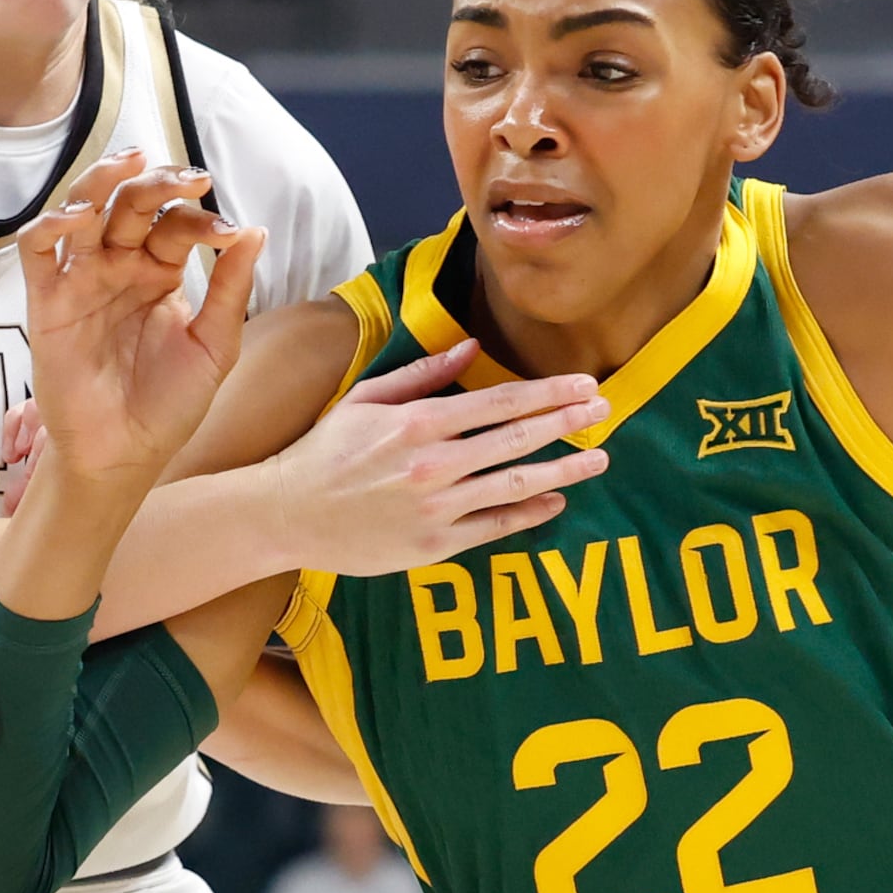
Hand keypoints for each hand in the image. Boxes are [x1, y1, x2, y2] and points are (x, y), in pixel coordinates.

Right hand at [18, 151, 265, 487]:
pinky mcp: (46, 301)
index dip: (201, 221)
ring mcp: (81, 279)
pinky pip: (38, 251)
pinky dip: (51, 225)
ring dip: (103, 181)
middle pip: (131, 205)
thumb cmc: (169, 404)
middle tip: (192, 179)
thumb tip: (256, 231)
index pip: (176, 226)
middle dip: (159, 184)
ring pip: (82, 209)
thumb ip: (230, 290)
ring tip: (133, 164)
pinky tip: (79, 216)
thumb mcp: (214, 346)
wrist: (125, 454)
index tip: (230, 231)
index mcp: (159, 273)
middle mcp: (119, 267)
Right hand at [260, 339, 609, 576]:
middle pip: (519, 439)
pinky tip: (557, 501)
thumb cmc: (325, 451)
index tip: (584, 383)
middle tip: (606, 410)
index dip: (550, 392)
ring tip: (599, 458)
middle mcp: (433, 464)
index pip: (501, 402)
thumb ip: (423, 374)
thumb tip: (472, 346)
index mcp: (419, 422)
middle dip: (570, 422)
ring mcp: (437, 508)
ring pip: (517, 485)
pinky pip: (495, 528)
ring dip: (565, 470)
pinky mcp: (434, 546)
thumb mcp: (366, 399)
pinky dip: (530, 514)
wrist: (286, 514)